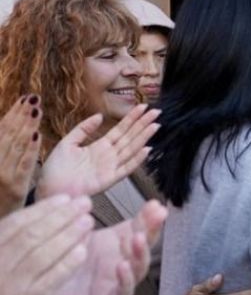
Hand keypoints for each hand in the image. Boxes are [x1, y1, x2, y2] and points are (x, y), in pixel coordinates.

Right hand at [0, 95, 42, 217]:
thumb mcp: (1, 171)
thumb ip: (6, 150)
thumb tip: (12, 129)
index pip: (2, 130)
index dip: (13, 113)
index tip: (24, 98)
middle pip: (8, 135)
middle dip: (21, 115)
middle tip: (33, 98)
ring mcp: (3, 175)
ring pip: (16, 146)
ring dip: (26, 126)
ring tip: (36, 109)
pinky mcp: (15, 188)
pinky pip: (24, 165)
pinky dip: (30, 150)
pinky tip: (38, 136)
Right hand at [0, 195, 92, 294]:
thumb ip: (4, 243)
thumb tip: (23, 222)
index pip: (17, 224)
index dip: (43, 209)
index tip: (64, 198)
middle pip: (33, 234)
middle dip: (62, 216)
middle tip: (84, 203)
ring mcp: (13, 282)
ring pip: (44, 253)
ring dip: (69, 234)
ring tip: (89, 221)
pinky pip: (51, 278)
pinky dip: (67, 263)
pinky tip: (82, 252)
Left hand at [36, 105, 160, 199]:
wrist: (50, 187)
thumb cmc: (57, 169)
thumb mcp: (68, 142)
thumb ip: (84, 129)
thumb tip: (100, 116)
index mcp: (99, 146)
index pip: (120, 129)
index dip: (132, 118)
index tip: (143, 107)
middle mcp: (109, 156)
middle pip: (130, 137)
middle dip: (143, 124)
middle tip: (156, 112)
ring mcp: (111, 167)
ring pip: (131, 149)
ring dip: (144, 137)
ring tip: (155, 125)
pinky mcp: (110, 179)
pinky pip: (126, 168)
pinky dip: (136, 160)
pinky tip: (146, 150)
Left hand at [41, 200, 166, 294]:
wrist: (41, 292)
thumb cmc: (61, 263)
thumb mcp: (75, 236)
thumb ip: (84, 220)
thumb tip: (86, 199)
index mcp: (116, 247)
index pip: (140, 230)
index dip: (150, 218)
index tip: (157, 205)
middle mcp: (121, 263)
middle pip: (143, 248)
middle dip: (151, 232)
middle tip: (155, 216)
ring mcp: (116, 283)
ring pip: (138, 270)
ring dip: (141, 254)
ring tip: (138, 238)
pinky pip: (122, 293)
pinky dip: (126, 280)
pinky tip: (123, 266)